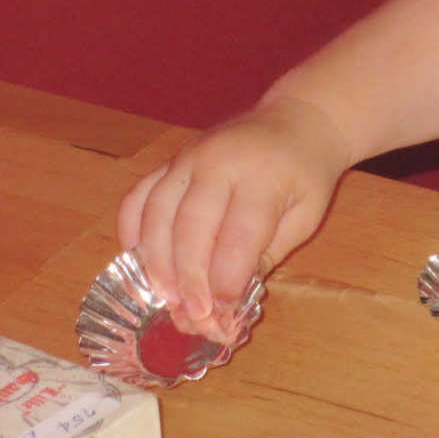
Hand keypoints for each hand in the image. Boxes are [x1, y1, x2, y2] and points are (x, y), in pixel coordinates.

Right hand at [117, 98, 347, 339]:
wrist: (296, 121)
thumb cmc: (305, 175)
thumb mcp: (305, 216)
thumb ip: (268, 253)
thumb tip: (230, 301)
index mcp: (261, 177)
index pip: (237, 236)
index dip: (225, 280)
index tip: (222, 314)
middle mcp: (218, 162)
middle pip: (190, 226)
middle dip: (187, 279)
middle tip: (191, 316)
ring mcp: (188, 157)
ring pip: (156, 212)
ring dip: (155, 262)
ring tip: (164, 298)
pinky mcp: (169, 160)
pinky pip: (139, 196)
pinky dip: (133, 231)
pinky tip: (139, 263)